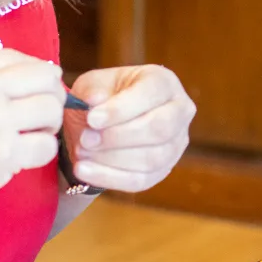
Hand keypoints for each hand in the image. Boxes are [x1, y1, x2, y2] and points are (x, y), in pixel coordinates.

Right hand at [0, 49, 66, 230]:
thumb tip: (34, 75)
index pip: (21, 58)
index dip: (35, 75)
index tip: (34, 90)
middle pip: (46, 79)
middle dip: (51, 96)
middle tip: (41, 115)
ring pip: (52, 111)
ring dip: (47, 126)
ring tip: (29, 136)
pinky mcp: (4, 153)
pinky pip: (46, 146)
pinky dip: (39, 153)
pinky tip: (21, 157)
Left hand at [63, 65, 194, 192]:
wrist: (98, 127)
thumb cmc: (101, 98)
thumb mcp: (92, 85)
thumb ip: (93, 89)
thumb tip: (96, 100)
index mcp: (164, 82)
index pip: (152, 94)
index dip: (122, 109)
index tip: (92, 119)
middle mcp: (179, 111)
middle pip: (160, 128)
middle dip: (119, 137)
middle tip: (86, 139)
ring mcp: (176, 143)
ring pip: (151, 158)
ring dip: (111, 158)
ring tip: (81, 152)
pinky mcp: (163, 170)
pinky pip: (140, 180)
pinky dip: (108, 177)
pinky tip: (84, 170)